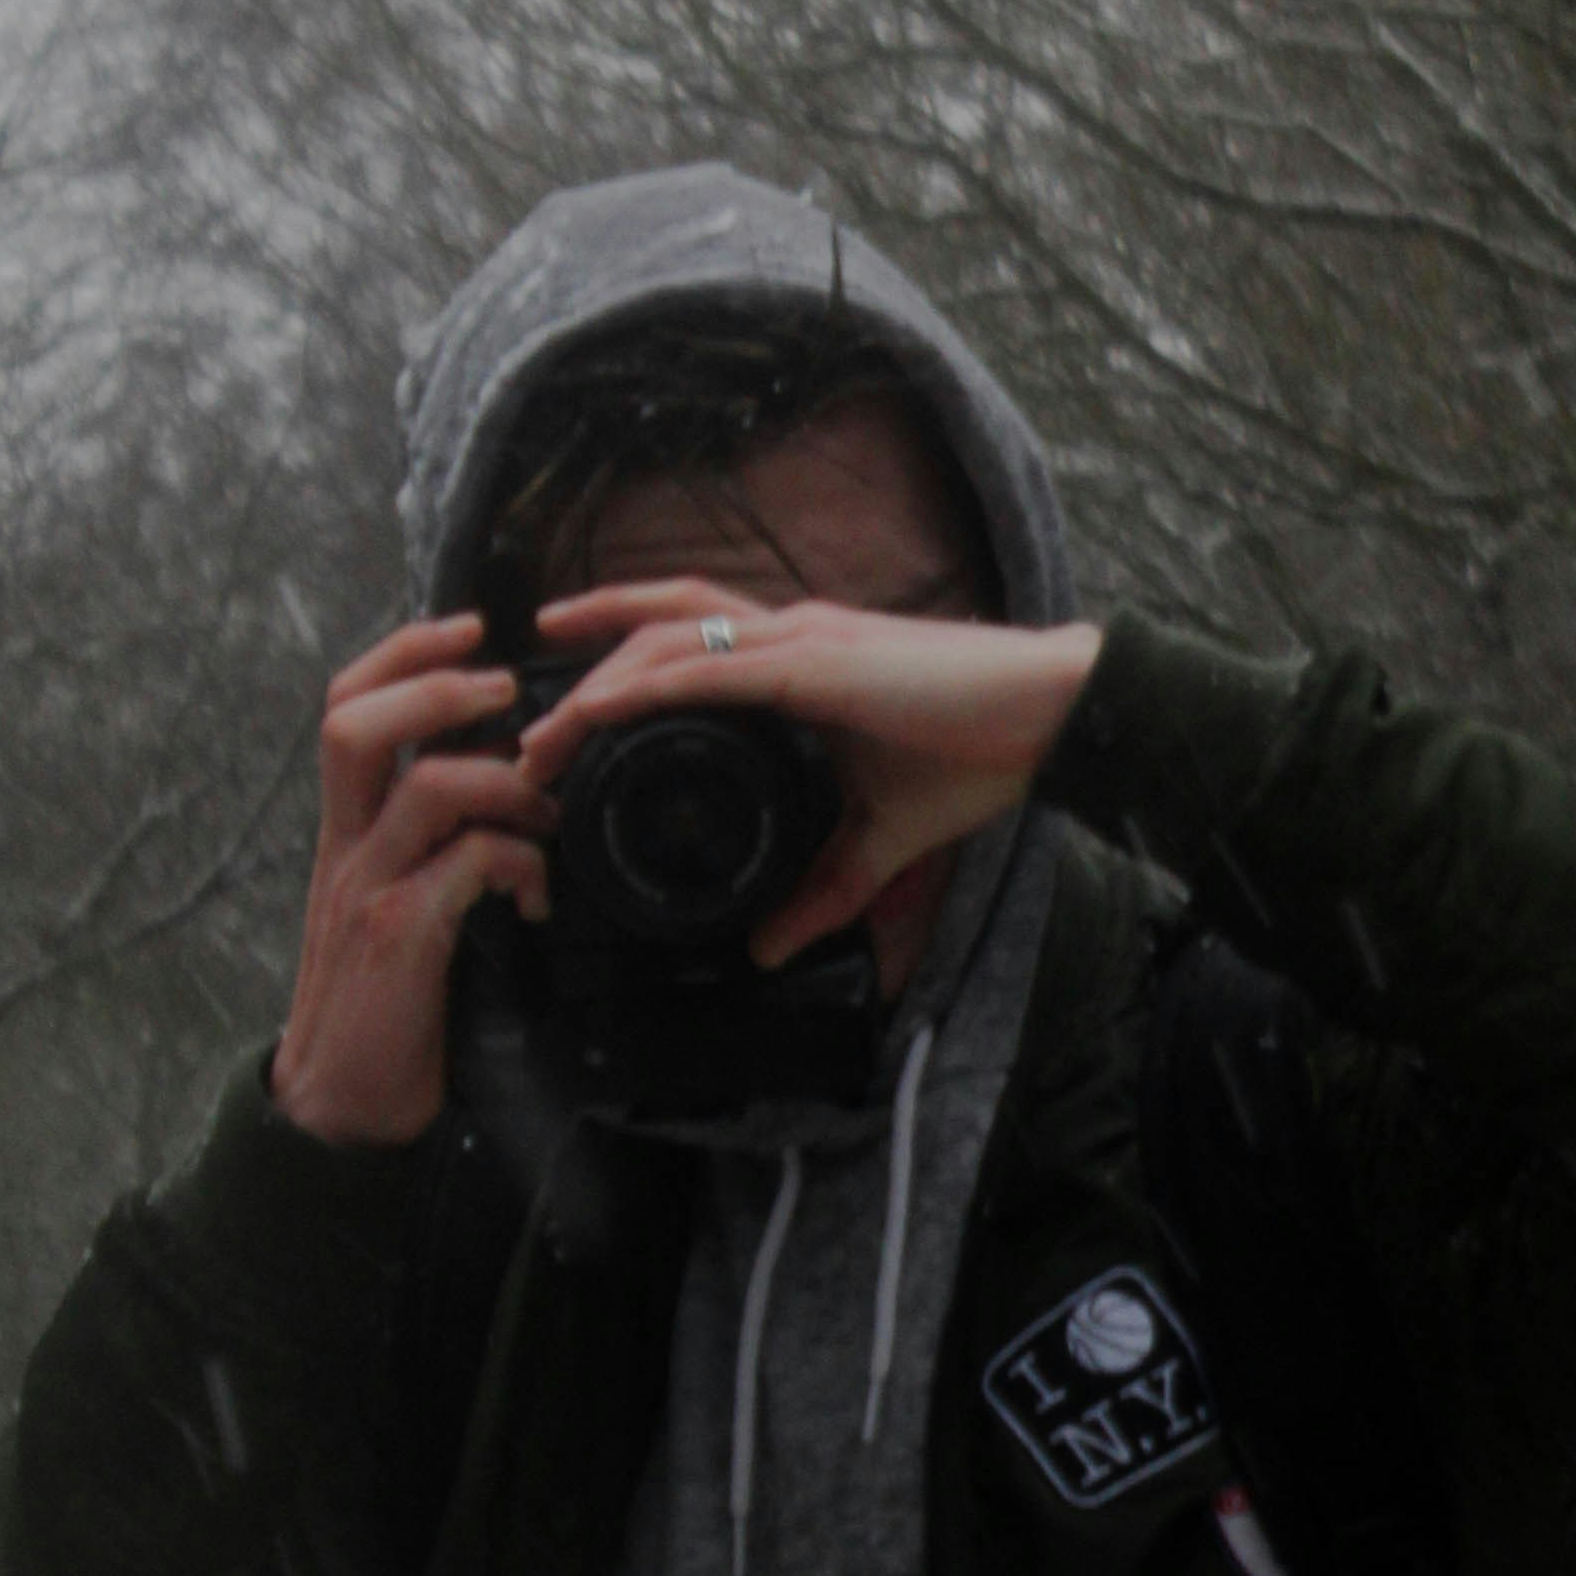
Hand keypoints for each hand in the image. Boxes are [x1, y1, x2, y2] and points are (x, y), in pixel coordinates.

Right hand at [269, 613, 552, 1147]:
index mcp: (347, 832)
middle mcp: (345, 848)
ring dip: (503, 782)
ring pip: (423, 788)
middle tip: (504, 688)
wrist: (344, 1108)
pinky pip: (466, 867)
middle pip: (353, 723)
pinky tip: (536, 898)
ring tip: (546, 810)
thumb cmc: (389, 1007)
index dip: (403, 655)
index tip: (468, 629)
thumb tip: (514, 795)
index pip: (346, 709)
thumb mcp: (406, 907)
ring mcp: (367, 889)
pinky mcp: (399, 938)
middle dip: (434, 684)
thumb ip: (439, 846)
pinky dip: (517, 865)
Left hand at [523, 584, 1101, 967]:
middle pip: (654, 625)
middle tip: (523, 729)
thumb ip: (826, 890)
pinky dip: (644, 684)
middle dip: (579, 665)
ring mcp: (798, 639)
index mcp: (796, 660)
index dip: (618, 669)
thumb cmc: (979, 752)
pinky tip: (597, 709)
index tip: (564, 725)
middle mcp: (786, 633)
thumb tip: (768, 950)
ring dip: (593, 682)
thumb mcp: (884, 840)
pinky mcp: (816, 661)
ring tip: (541, 731)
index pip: (685, 644)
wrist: (1052, 714)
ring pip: (665, 640)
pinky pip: (708, 667)